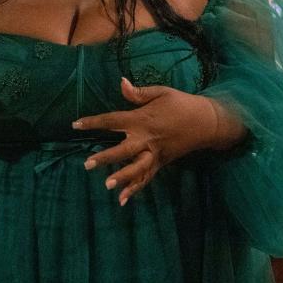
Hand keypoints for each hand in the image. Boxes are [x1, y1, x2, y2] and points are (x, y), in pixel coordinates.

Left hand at [73, 77, 243, 205]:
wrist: (207, 122)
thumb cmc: (182, 104)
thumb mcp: (161, 92)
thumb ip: (139, 92)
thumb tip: (121, 83)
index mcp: (142, 119)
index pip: (112, 121)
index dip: (93, 122)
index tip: (75, 125)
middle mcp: (146, 139)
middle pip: (123, 150)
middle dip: (106, 157)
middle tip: (87, 164)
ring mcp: (154, 153)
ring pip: (136, 168)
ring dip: (122, 177)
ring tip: (107, 185)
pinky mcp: (161, 162)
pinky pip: (147, 177)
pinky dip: (135, 188)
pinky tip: (123, 200)